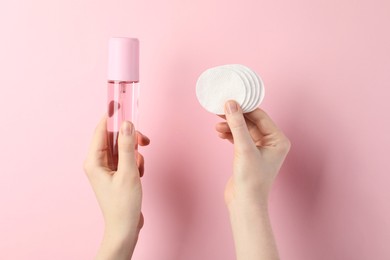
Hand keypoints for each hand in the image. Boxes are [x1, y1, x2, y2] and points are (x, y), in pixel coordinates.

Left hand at [84, 115, 149, 258]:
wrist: (125, 227)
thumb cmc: (123, 204)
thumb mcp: (128, 172)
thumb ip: (127, 146)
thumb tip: (126, 124)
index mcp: (93, 160)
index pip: (101, 129)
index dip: (112, 116)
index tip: (121, 103)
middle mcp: (97, 161)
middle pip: (114, 137)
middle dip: (130, 139)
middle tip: (143, 142)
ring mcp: (107, 167)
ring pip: (123, 147)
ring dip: (135, 153)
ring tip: (139, 169)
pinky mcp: (116, 172)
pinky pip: (126, 157)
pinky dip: (136, 162)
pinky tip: (139, 174)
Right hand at [216, 101, 289, 259]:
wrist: (244, 203)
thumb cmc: (251, 179)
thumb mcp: (244, 148)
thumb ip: (237, 125)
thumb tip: (231, 104)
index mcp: (278, 140)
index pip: (260, 116)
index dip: (244, 108)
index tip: (229, 100)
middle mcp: (272, 143)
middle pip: (251, 122)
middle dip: (235, 117)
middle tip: (220, 110)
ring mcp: (260, 149)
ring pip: (244, 130)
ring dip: (231, 126)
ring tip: (217, 125)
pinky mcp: (249, 154)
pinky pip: (240, 138)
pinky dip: (230, 135)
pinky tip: (220, 133)